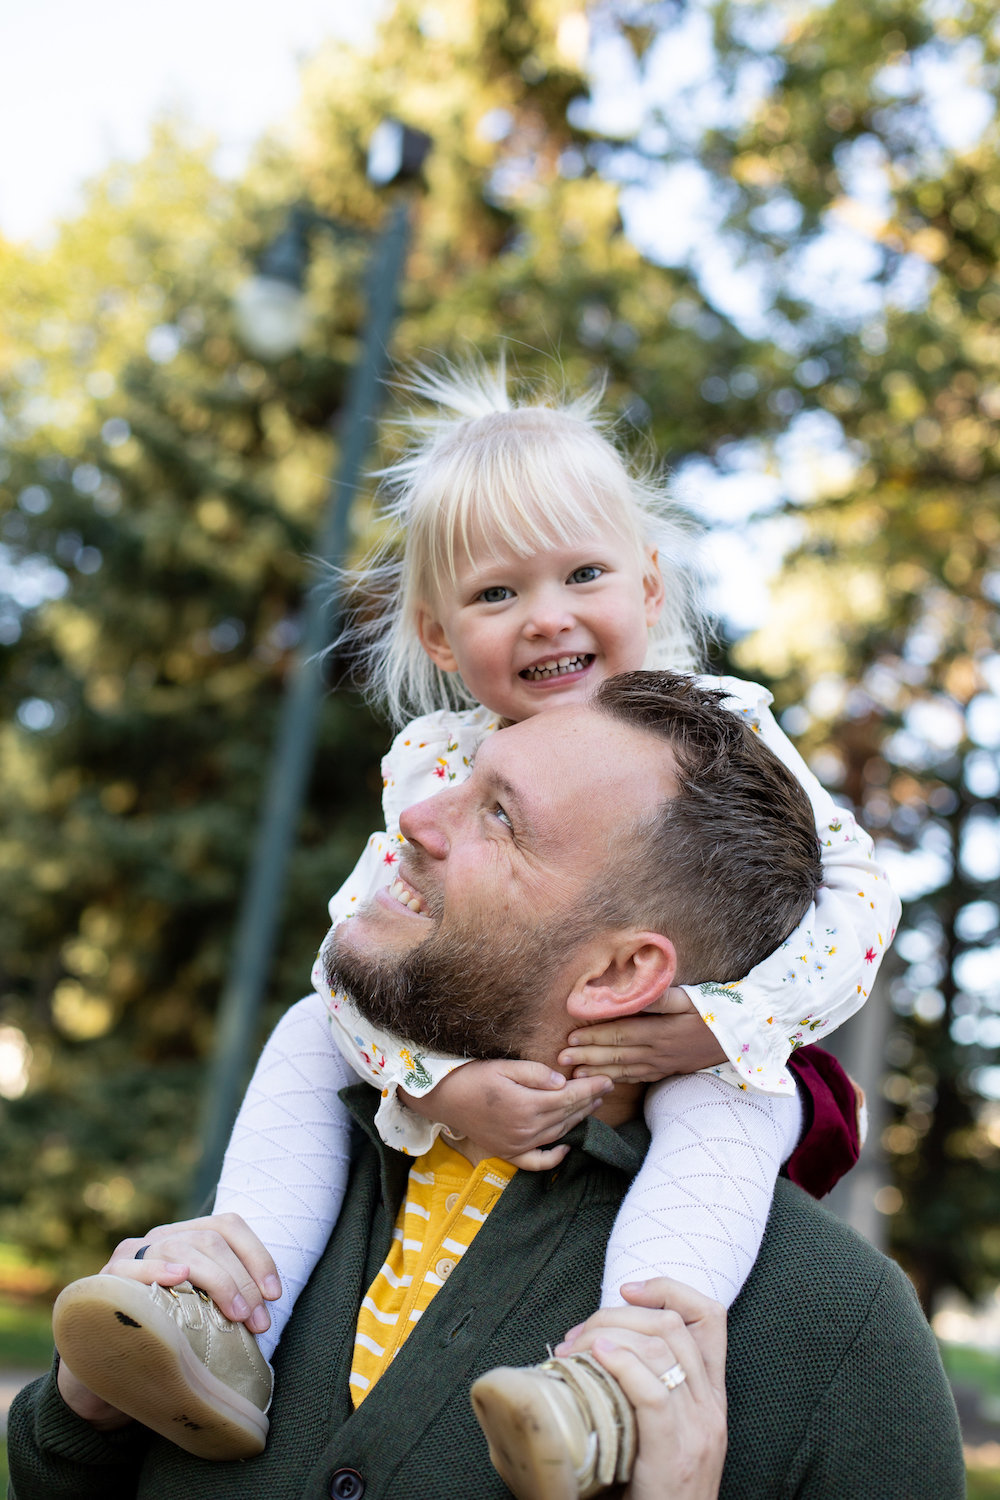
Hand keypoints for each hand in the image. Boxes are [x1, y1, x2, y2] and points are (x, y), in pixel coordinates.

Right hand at [54, 1212, 280, 1425]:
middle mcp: (160, 1239)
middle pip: (210, 1239)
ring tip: (237, 1315)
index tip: (275, 1294)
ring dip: (218, 1280)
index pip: (228, 1226)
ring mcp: (130, 1255)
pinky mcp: (104, 1280)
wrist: (103, 1372)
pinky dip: (157, 1269)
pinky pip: (131, 1266)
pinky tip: (178, 1278)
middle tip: (260, 1322)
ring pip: (181, 1249)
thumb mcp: (200, 1315)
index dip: (257, 1256)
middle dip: (243, 1279)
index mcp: (186, 1238)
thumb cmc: (163, 1341)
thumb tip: (268, 1308)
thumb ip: (225, 1301)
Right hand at [402, 1060, 613, 1168]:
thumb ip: (536, 1074)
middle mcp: (526, 1130)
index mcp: (527, 1106)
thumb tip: (563, 1082)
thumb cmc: (472, 1077)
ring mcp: (517, 1145)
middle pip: (566, 1115)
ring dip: (577, 1120)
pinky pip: (537, 1162)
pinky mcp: (508, 1153)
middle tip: (605, 1088)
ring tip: (591, 1106)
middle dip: (588, 1101)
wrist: (442, 1098)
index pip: (569, 1098)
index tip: (607, 1079)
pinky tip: (566, 1147)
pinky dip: (554, 1158)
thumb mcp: (505, 1066)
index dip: (590, 1089)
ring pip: (557, 1133)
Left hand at [558, 1278, 727, 1499]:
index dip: (670, 1290)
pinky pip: (653, 1395)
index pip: (710, 1318)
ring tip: (574, 1350)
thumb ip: (651, 1389)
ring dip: (608, 1337)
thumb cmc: (657, 1487)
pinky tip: (597, 1360)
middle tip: (580, 1333)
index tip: (628, 1291)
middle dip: (619, 1315)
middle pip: (672, 1326)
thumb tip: (602, 1345)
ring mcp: (698, 1430)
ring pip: (660, 1350)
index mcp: (711, 1396)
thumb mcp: (664, 1429)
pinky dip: (623, 1367)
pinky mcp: (675, 1455)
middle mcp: (711, 1407)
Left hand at [559, 991, 726, 1081]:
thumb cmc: (713, 1012)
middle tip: (561, 1059)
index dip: (594, 1036)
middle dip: (587, 1056)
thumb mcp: (689, 998)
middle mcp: (658, 1051)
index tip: (572, 1036)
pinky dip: (618, 1080)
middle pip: (616, 1054)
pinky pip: (638, 1078)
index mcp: (660, 1031)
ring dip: (597, 1072)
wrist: (740, 1039)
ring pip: (624, 1070)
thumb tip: (633, 990)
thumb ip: (660, 997)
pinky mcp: (667, 1071)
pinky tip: (603, 1082)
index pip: (620, 1033)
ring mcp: (662, 1065)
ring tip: (574, 1076)